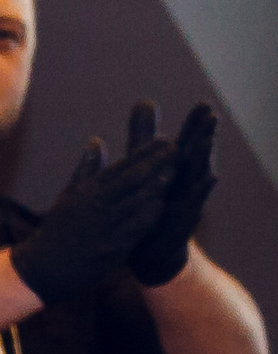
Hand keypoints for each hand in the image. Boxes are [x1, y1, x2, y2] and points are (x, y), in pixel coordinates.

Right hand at [8, 120, 180, 303]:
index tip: (163, 141)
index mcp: (85, 192)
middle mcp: (94, 207)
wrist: (44, 267)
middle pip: (130, 180)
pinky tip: (162, 206)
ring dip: (156, 187)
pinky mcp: (110, 249)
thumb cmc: (59, 229)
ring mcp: (103, 228)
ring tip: (174, 172)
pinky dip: (148, 216)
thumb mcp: (68, 195)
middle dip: (155, 164)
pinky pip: (134, 230)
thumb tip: (97, 141)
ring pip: (135, 203)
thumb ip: (87, 169)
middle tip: (176, 150)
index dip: (143, 153)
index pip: (120, 167)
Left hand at [126, 101, 217, 286]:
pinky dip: (198, 193)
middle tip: (211, 116)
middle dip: (204, 137)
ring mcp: (185, 204)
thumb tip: (145, 101)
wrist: (147, 252)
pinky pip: (191, 206)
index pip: (186, 143)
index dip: (194, 125)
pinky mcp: (181, 224)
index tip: (203, 103)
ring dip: (203, 160)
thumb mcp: (143, 166)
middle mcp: (183, 184)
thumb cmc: (149, 202)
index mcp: (174, 169)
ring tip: (206, 142)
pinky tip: (208, 178)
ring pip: (196, 178)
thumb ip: (144, 136)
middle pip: (196, 157)